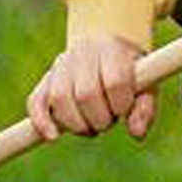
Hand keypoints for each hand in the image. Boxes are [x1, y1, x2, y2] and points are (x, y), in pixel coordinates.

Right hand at [26, 34, 155, 141]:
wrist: (106, 45)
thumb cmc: (129, 71)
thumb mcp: (146, 84)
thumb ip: (145, 107)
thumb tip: (137, 133)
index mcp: (112, 49)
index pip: (115, 82)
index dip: (121, 105)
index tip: (124, 110)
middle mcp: (84, 52)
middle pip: (86, 93)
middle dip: (100, 119)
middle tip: (108, 121)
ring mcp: (61, 64)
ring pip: (60, 99)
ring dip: (76, 124)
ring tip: (91, 126)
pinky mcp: (45, 79)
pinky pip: (35, 102)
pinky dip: (41, 121)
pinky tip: (53, 136)